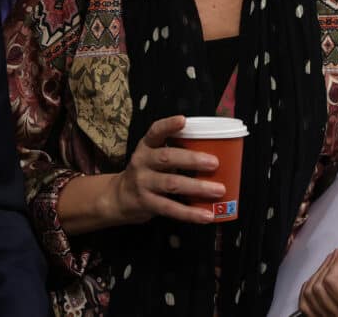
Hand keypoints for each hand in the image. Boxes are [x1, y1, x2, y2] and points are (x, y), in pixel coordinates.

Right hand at [106, 115, 223, 225]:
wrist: (118, 197)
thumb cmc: (146, 173)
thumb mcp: (153, 157)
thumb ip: (174, 153)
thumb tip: (213, 154)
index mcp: (146, 146)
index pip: (155, 132)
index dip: (168, 125)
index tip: (183, 120)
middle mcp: (142, 162)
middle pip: (167, 158)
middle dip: (192, 159)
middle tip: (215, 162)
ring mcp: (143, 183)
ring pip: (172, 184)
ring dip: (197, 187)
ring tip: (218, 190)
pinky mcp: (146, 204)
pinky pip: (170, 208)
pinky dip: (190, 213)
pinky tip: (206, 216)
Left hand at [298, 247, 337, 316]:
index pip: (333, 283)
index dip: (336, 263)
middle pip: (320, 286)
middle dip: (327, 265)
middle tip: (336, 254)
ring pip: (310, 292)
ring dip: (318, 273)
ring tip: (329, 263)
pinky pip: (304, 302)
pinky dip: (308, 287)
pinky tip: (318, 278)